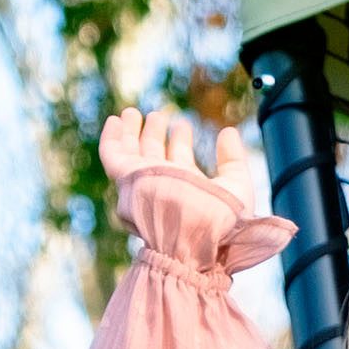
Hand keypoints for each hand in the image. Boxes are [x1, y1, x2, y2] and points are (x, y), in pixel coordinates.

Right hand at [100, 104, 269, 211]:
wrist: (199, 235)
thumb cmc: (222, 219)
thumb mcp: (236, 184)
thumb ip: (232, 158)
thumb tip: (228, 131)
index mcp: (187, 190)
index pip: (179, 161)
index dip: (179, 140)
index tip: (182, 124)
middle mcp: (164, 187)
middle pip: (154, 156)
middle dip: (154, 135)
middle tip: (158, 116)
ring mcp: (145, 183)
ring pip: (132, 154)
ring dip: (132, 132)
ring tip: (134, 112)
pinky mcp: (129, 179)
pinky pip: (113, 156)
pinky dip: (112, 137)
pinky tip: (116, 120)